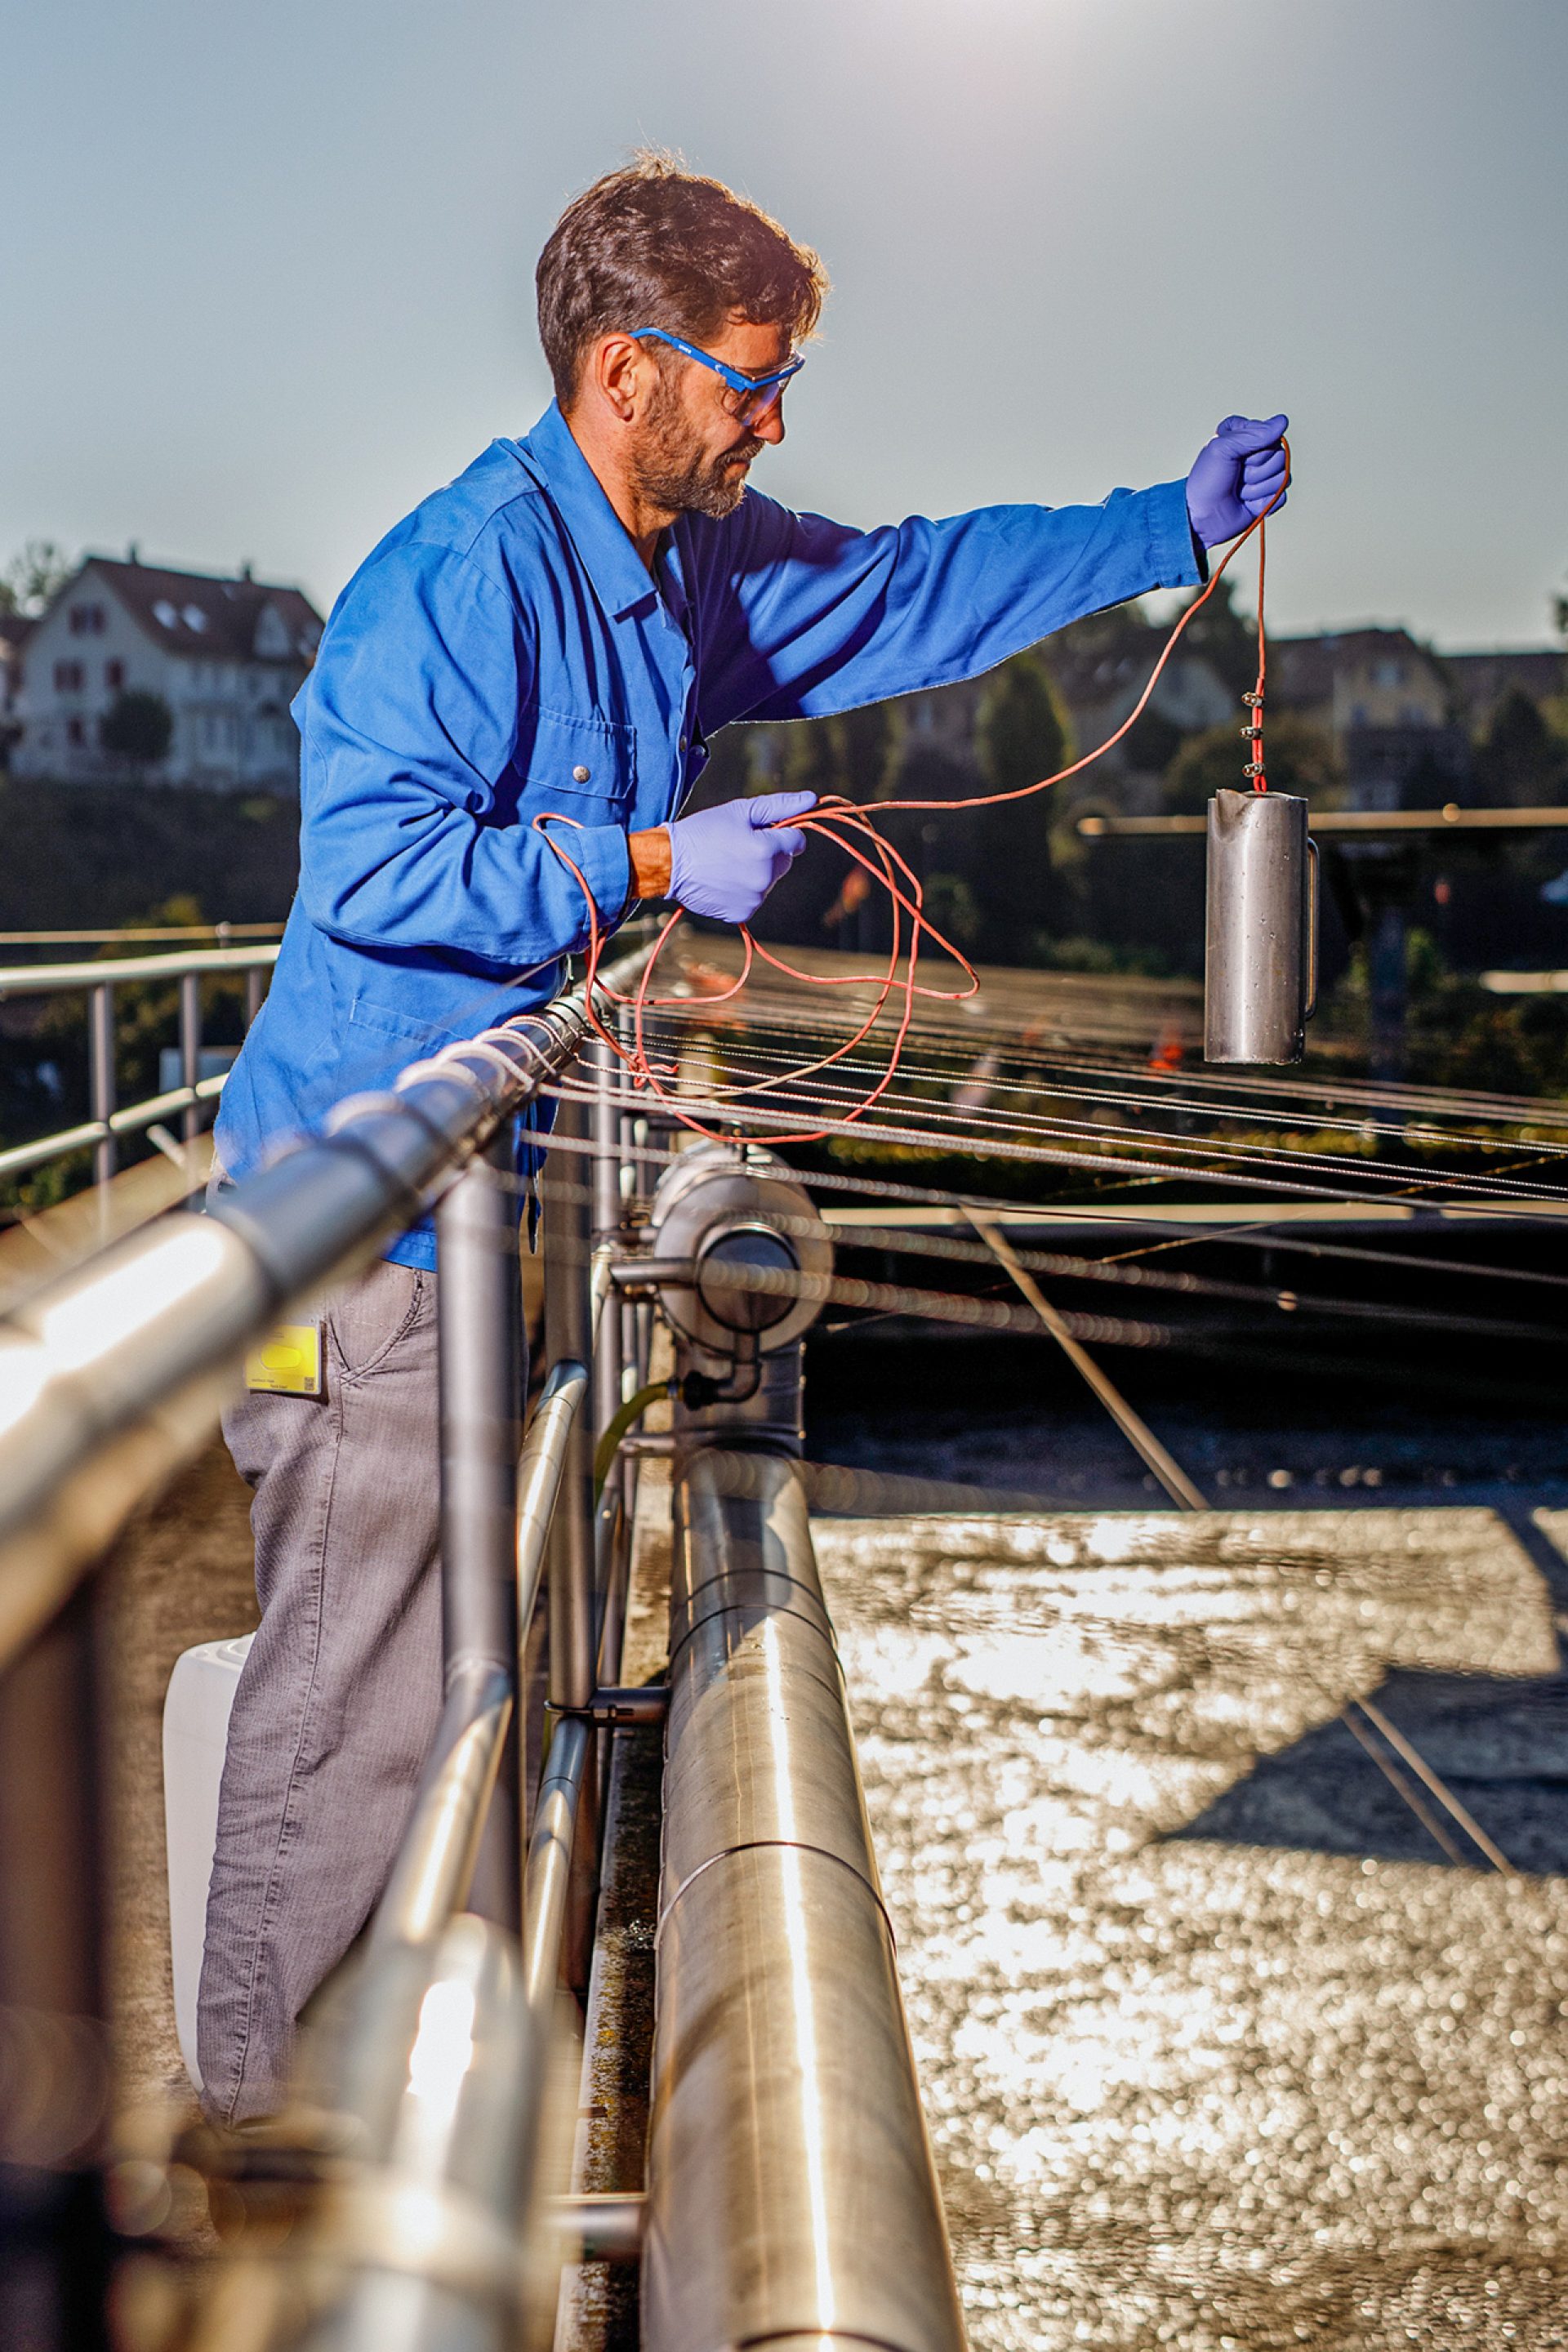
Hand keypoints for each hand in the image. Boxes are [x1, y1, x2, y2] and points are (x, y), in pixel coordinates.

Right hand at [664, 790, 816, 922]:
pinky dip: (744, 890)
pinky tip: (724, 879)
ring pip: (769, 881)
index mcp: (766, 850)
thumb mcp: (741, 811)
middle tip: (740, 845)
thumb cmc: (704, 832)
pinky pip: (755, 898)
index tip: (764, 831)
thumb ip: (780, 805)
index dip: (782, 833)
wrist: (671, 862)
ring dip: (757, 872)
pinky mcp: (742, 913)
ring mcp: (754, 898)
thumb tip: (812, 799)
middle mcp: (764, 878)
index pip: (796, 841)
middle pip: (784, 863)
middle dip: (770, 853)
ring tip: (728, 863)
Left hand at [1185, 414, 1288, 547]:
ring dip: (1257, 488)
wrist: (1202, 517)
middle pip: (1280, 456)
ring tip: (1239, 492)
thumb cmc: (1206, 482)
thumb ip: (1254, 434)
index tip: (1234, 455)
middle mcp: (1259, 454)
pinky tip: (1247, 504)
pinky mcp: (1270, 496)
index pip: (1270, 433)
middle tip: (1237, 477)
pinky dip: (1263, 503)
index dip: (1254, 448)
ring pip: (1282, 477)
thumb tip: (1282, 422)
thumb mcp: (1223, 449)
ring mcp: (1266, 476)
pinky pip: (1281, 496)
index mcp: (1246, 436)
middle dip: (1256, 470)